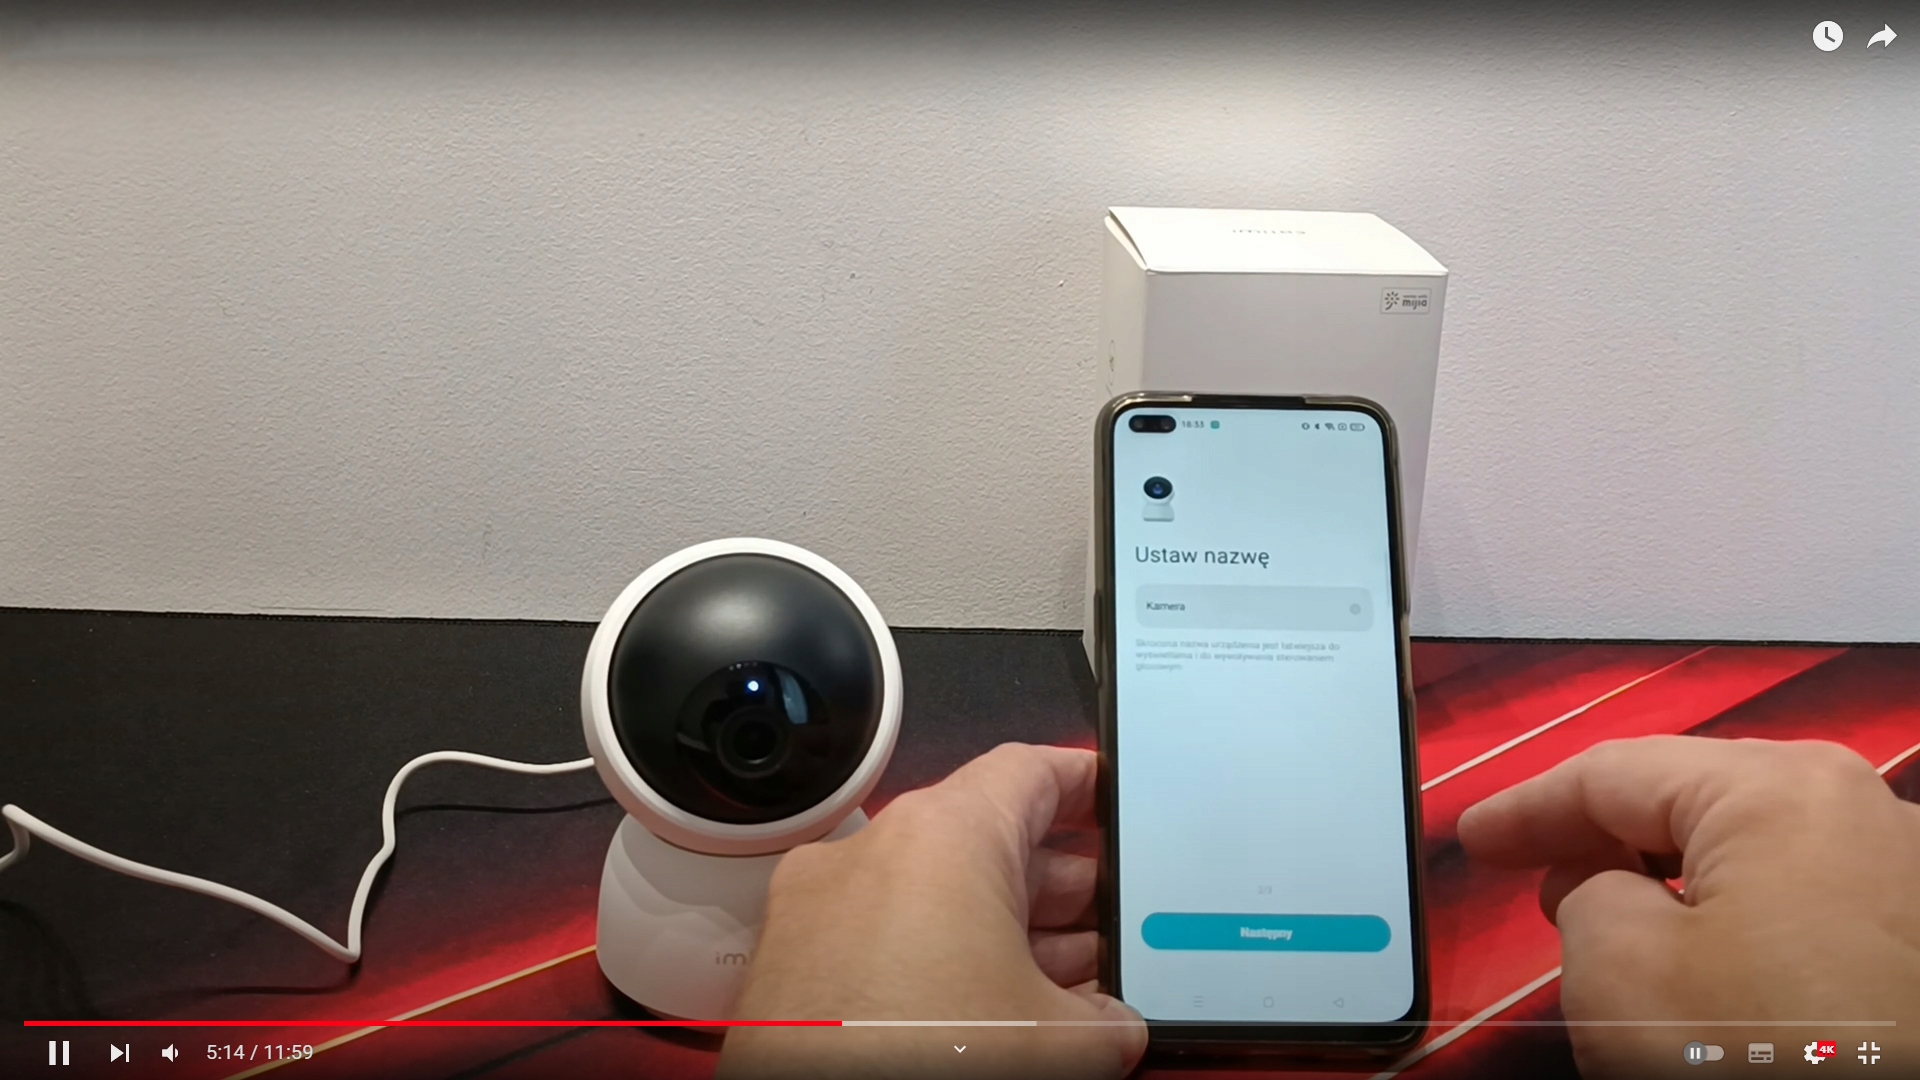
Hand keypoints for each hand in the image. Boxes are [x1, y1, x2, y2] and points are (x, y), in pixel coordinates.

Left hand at [716, 743, 1147, 1079]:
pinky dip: (935, 963)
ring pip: (931, 895)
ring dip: (998, 934)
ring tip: (1060, 988)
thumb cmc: (912, 1064)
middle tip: (1108, 924)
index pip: (1029, 772)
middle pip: (984, 842)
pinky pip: (881, 938)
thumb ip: (1104, 1017)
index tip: (1110, 796)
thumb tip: (1109, 1029)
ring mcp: (822, 909)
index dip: (1084, 783)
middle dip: (1056, 887)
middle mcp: (871, 855)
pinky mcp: (794, 965)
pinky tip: (984, 1017)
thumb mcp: (1055, 1043)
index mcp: (942, 837)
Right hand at [1460, 736, 1919, 1076]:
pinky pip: (1806, 908)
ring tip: (1616, 935)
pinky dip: (1739, 929)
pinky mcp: (1918, 947)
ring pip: (1753, 859)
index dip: (1526, 809)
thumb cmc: (1768, 1053)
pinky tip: (1710, 979)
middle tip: (1536, 883)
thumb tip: (1610, 893)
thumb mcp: (1617, 971)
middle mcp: (1857, 809)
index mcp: (1775, 787)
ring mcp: (1905, 878)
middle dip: (1604, 841)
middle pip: (1692, 804)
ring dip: (1673, 890)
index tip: (1474, 841)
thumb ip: (1582, 899)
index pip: (1614, 773)